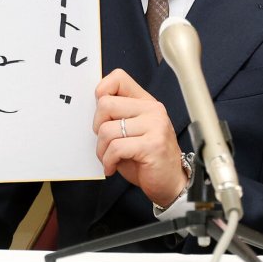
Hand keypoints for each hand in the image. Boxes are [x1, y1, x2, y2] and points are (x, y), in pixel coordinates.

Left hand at [93, 69, 187, 206]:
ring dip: (101, 149)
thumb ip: (118, 116)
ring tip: (109, 158)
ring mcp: (155, 126)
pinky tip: (112, 167)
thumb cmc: (146, 159)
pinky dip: (108, 161)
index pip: (118, 78)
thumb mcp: (132, 131)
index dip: (102, 91)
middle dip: (97, 127)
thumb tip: (93, 106)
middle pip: (105, 104)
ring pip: (107, 129)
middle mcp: (153, 110)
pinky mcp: (152, 145)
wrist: (170, 183)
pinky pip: (116, 148)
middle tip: (105, 142)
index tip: (101, 114)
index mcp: (146, 102)